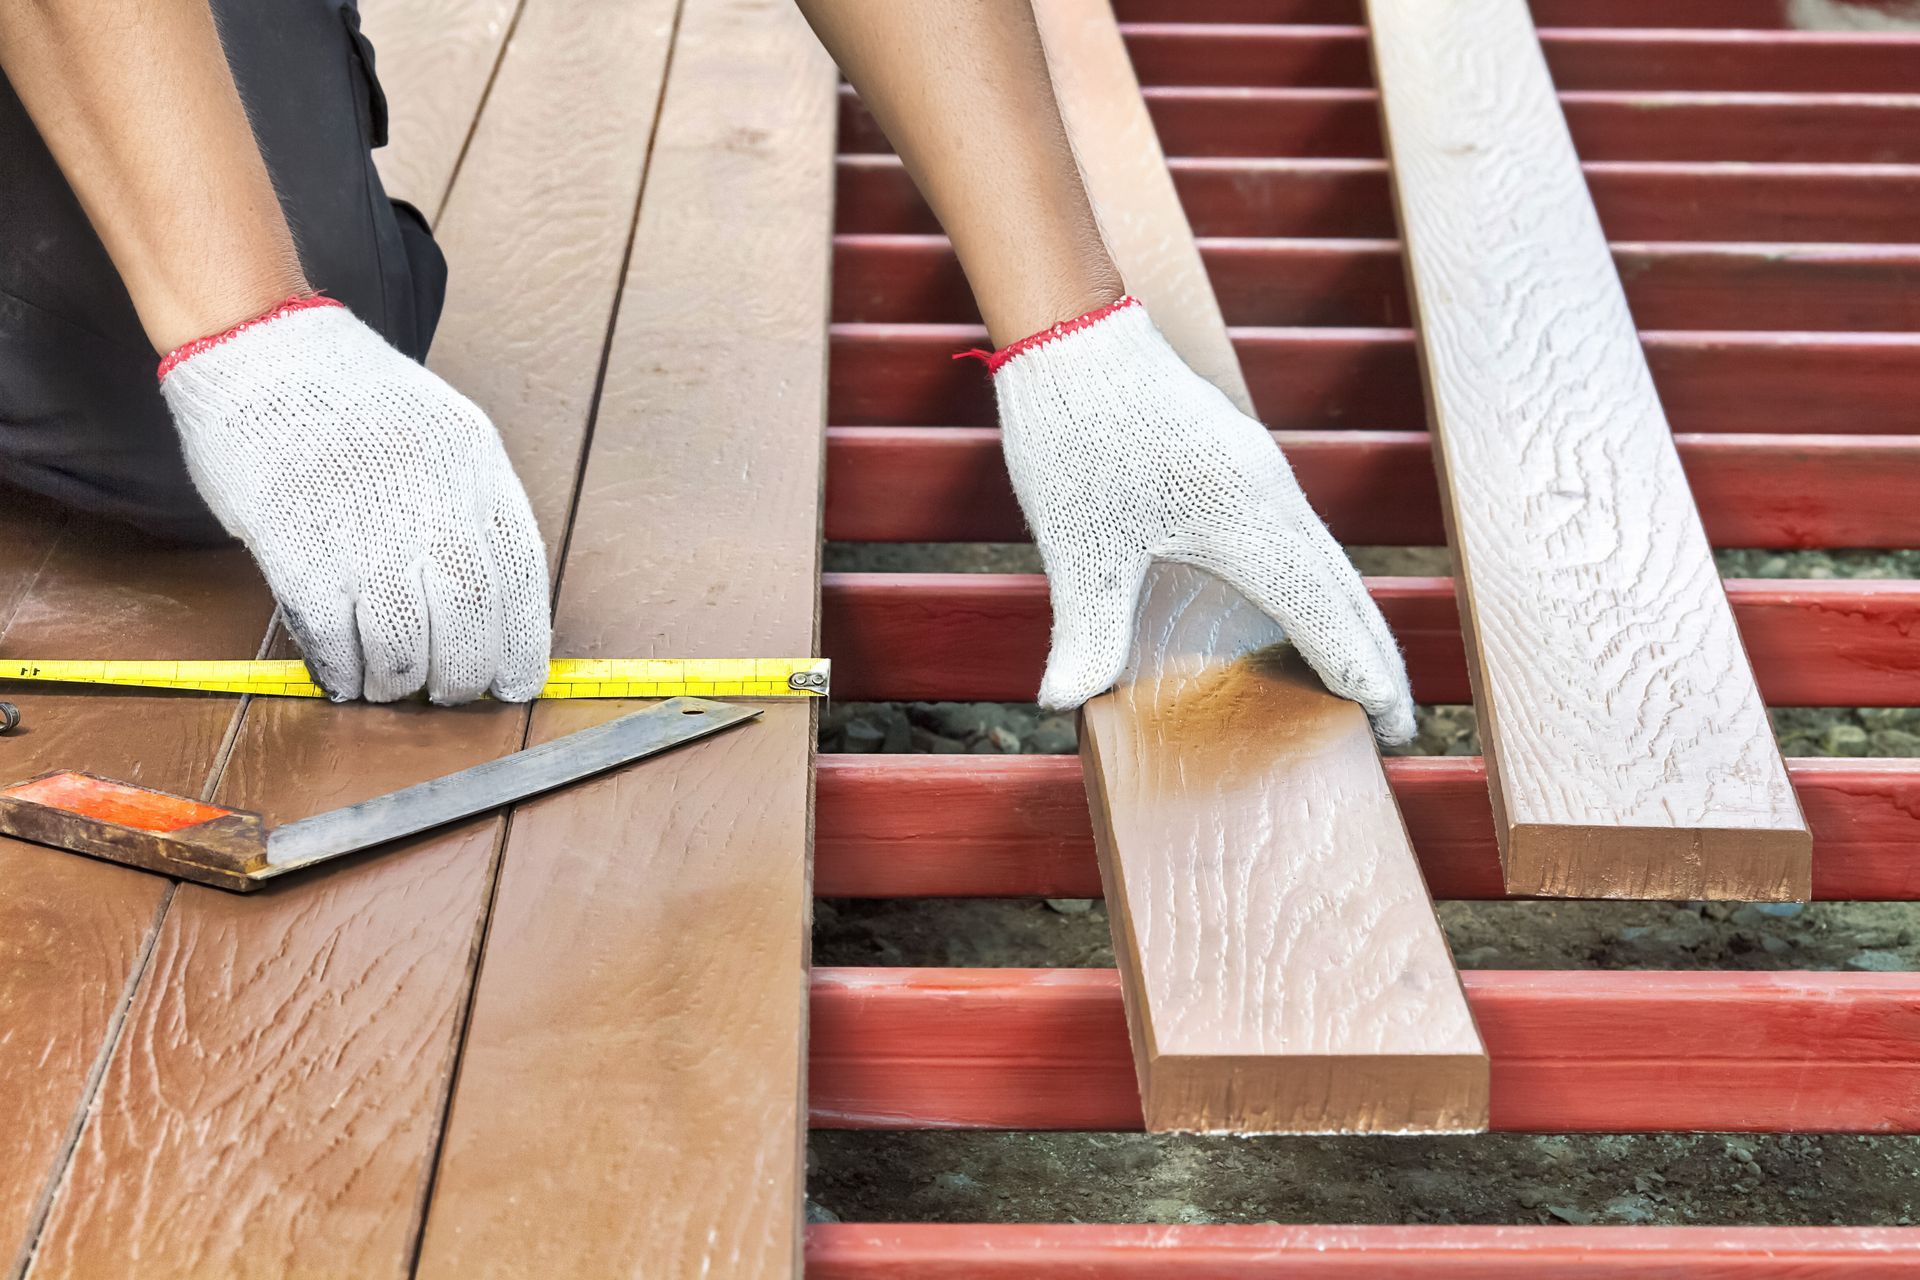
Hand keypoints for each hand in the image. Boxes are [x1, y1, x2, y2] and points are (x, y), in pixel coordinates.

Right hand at [160, 297, 550, 703]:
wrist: (264, 350)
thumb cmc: (356, 398)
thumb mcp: (448, 432)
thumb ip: (474, 503)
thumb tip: (494, 595)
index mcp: (476, 470)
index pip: (520, 580)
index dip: (522, 645)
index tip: (518, 682)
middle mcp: (429, 504)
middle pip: (468, 622)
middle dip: (464, 675)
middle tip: (452, 693)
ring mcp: (364, 531)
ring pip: (404, 646)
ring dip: (402, 683)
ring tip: (395, 687)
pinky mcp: (298, 550)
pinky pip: (334, 639)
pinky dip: (345, 671)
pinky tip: (347, 675)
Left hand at [991, 297, 1415, 744]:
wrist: (1074, 330)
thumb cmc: (1078, 432)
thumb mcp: (1076, 543)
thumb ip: (1084, 627)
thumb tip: (1061, 699)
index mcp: (1246, 524)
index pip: (1324, 615)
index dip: (1359, 673)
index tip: (1392, 724)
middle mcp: (1270, 499)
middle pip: (1344, 593)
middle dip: (1374, 660)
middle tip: (1398, 726)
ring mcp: (1260, 477)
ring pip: (1327, 562)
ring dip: (1353, 622)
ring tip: (1366, 677)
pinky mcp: (1239, 463)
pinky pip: (1302, 538)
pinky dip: (1321, 585)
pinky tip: (1304, 603)